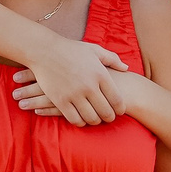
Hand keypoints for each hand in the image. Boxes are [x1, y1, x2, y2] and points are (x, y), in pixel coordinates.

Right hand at [12, 43, 132, 124]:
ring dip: (95, 121)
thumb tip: (126, 68)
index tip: (119, 111)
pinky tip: (81, 119)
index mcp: (100, 74)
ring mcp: (74, 94)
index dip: (120, 109)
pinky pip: (75, 119)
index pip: (117, 100)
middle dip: (109, 118)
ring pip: (91, 118)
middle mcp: (89, 86)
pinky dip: (80, 122)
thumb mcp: (94, 50)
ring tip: (95, 119)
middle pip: (106, 112)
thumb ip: (112, 59)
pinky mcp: (61, 101)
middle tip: (108, 118)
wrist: (44, 50)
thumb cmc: (71, 49)